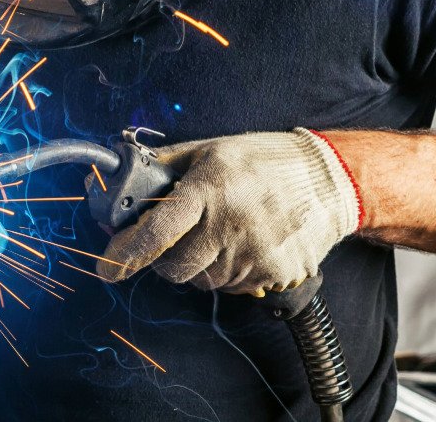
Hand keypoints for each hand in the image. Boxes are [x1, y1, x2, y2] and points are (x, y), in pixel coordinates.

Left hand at [96, 128, 361, 295]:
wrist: (329, 179)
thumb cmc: (264, 159)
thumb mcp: (210, 149)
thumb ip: (162, 167)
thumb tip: (114, 180)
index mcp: (210, 187)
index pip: (158, 229)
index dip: (126, 252)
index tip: (106, 266)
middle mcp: (232, 223)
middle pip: (175, 267)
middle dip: (164, 259)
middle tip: (176, 239)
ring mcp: (255, 253)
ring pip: (203, 280)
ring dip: (200, 264)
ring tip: (223, 232)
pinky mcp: (275, 273)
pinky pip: (233, 287)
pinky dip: (229, 272)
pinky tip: (246, 243)